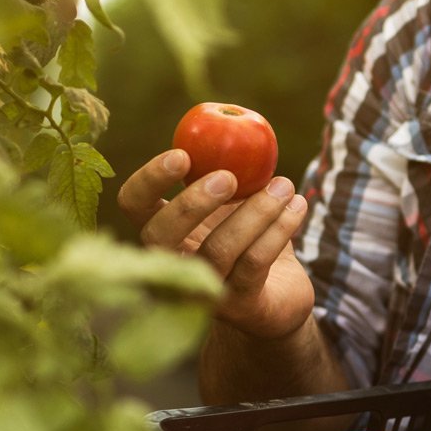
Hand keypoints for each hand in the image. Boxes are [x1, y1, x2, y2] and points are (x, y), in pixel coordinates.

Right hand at [118, 149, 314, 338]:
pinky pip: (255, 262)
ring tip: (284, 185)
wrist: (282, 300)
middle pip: (160, 235)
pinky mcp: (242, 305)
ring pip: (219, 248)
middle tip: (227, 176)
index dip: (149, 179)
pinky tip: (298, 206)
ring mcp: (205, 290)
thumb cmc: (250, 243)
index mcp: (163, 232)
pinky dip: (279, 230)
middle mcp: (174, 264)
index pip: (133, 205)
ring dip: (255, 211)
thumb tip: (232, 124)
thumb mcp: (235, 204)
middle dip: (190, 202)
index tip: (182, 154)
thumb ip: (225, 171)